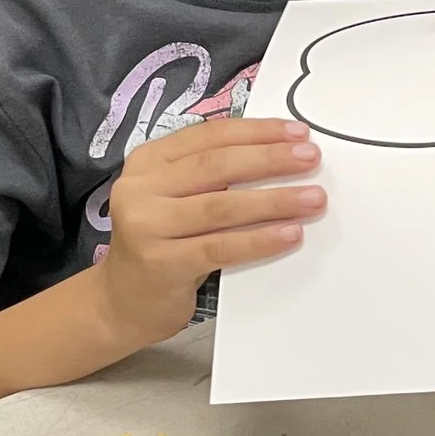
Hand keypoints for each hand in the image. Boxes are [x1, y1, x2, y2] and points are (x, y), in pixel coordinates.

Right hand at [93, 119, 325, 348]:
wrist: (122, 303)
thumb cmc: (163, 245)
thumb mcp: (177, 199)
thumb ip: (214, 177)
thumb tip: (283, 156)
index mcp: (148, 161)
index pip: (209, 135)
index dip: (257, 132)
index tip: (297, 132)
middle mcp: (140, 188)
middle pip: (216, 165)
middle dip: (270, 159)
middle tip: (311, 158)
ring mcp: (146, 226)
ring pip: (221, 206)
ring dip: (274, 200)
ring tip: (312, 198)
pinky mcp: (160, 263)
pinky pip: (220, 247)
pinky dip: (260, 240)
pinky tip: (289, 234)